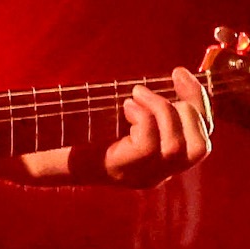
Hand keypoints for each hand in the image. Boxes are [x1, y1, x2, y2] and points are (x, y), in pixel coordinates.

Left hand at [91, 67, 212, 186]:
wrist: (46, 154)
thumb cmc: (82, 131)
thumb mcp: (126, 117)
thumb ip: (153, 107)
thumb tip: (178, 77)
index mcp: (162, 162)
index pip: (202, 139)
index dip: (199, 102)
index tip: (179, 73)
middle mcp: (157, 174)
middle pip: (200, 147)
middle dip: (187, 108)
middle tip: (151, 90)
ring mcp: (140, 175)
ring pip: (178, 147)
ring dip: (162, 109)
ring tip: (135, 94)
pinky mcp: (122, 169)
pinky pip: (150, 144)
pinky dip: (143, 116)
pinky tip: (125, 106)